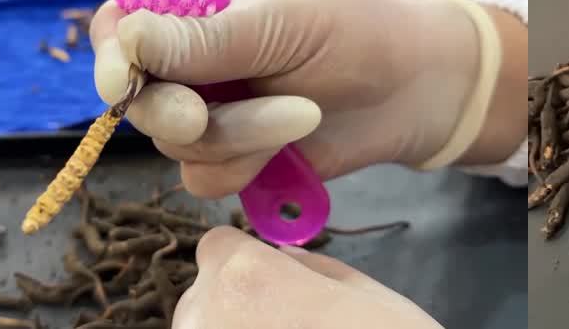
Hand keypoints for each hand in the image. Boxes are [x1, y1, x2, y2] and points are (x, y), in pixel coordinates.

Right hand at [89, 0, 484, 196]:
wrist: (414, 91)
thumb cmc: (353, 32)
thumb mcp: (279, 25)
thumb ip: (203, 40)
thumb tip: (125, 38)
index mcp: (196, 3)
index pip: (120, 23)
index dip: (109, 54)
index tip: (119, 82)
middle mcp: (191, 58)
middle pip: (135, 97)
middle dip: (172, 111)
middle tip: (203, 115)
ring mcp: (210, 110)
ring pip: (173, 146)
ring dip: (236, 137)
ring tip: (302, 112)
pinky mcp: (235, 158)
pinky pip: (206, 178)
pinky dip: (248, 166)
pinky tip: (296, 137)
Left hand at [175, 226, 443, 328]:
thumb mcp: (364, 294)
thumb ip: (314, 268)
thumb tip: (288, 259)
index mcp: (246, 274)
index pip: (216, 246)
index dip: (243, 258)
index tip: (270, 276)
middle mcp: (207, 316)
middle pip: (205, 295)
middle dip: (237, 302)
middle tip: (286, 323)